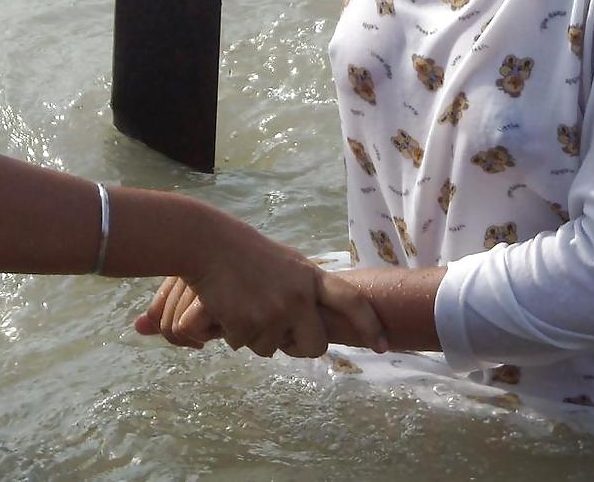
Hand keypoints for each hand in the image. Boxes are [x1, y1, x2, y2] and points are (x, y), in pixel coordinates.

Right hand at [133, 222, 387, 357]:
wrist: (210, 245)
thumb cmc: (247, 252)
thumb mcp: (288, 263)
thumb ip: (305, 288)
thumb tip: (315, 323)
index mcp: (311, 276)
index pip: (351, 301)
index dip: (369, 325)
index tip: (383, 346)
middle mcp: (299, 296)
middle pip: (316, 345)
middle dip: (300, 346)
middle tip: (283, 333)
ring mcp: (274, 312)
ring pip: (273, 348)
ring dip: (259, 336)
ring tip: (245, 304)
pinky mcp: (248, 325)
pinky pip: (246, 345)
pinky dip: (235, 334)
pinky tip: (229, 308)